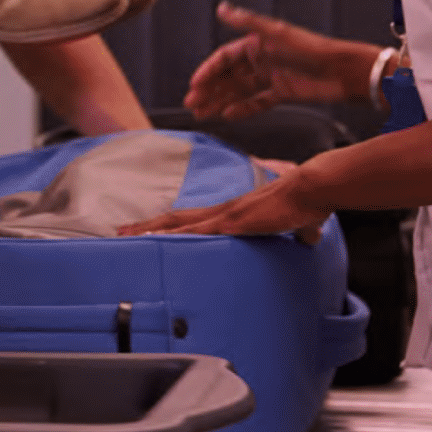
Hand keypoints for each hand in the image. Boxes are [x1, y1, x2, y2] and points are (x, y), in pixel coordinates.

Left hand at [118, 167, 327, 245]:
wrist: (310, 188)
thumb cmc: (306, 203)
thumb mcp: (298, 224)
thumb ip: (300, 231)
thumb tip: (310, 237)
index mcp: (233, 212)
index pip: (193, 219)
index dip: (169, 225)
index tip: (149, 231)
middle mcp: (222, 211)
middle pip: (175, 219)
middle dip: (147, 226)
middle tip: (120, 232)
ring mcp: (225, 216)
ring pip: (178, 224)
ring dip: (151, 231)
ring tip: (125, 237)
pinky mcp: (233, 223)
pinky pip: (197, 232)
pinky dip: (174, 237)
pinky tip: (158, 242)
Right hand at [184, 0, 359, 119]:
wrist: (342, 71)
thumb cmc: (311, 48)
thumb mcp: (277, 34)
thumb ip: (248, 23)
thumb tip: (222, 8)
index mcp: (257, 43)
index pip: (224, 58)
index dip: (208, 70)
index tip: (194, 85)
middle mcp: (261, 60)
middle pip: (228, 77)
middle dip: (209, 90)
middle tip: (192, 105)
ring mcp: (270, 78)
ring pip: (238, 92)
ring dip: (220, 102)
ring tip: (202, 114)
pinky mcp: (282, 94)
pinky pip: (257, 103)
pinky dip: (242, 110)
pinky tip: (228, 116)